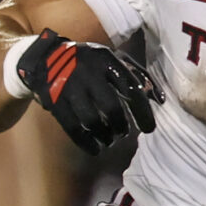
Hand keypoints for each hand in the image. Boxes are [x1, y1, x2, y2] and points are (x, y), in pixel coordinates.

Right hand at [11, 28, 161, 154]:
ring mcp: (69, 87)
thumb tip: (159, 100)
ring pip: (92, 120)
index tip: (149, 129)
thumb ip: (138, 76)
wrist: (46, 56)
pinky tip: (95, 149)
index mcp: (107, 60)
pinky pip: (72, 127)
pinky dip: (86, 142)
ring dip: (105, 135)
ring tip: (109, 139)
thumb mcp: (114, 59)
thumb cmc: (90, 62)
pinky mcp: (54, 101)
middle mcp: (88, 72)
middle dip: (121, 126)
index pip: (131, 89)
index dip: (143, 112)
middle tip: (123, 133)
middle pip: (111, 108)